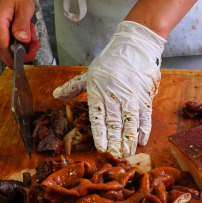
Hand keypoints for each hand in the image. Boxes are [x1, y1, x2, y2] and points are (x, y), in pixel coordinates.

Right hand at [0, 0, 38, 66]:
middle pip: (4, 50)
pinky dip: (15, 41)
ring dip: (20, 45)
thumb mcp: (24, 6)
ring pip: (5, 48)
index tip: (29, 58)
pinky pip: (4, 43)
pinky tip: (22, 31)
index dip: (15, 58)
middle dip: (23, 50)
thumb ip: (22, 24)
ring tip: (29, 30)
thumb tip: (22, 40)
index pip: (2, 47)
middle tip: (35, 40)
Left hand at [53, 20, 166, 157]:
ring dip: (129, 140)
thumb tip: (55, 95)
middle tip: (115, 158)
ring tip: (128, 154)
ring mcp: (131, 96)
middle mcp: (115, 95)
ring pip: (130, 122)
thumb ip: (73, 87)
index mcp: (99, 91)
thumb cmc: (112, 59)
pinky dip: (144, 129)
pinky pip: (145, 115)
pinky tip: (142, 141)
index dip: (100, 134)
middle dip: (115, 142)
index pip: (98, 117)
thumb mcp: (90, 72)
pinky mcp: (145, 95)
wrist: (136, 44)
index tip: (100, 148)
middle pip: (114, 123)